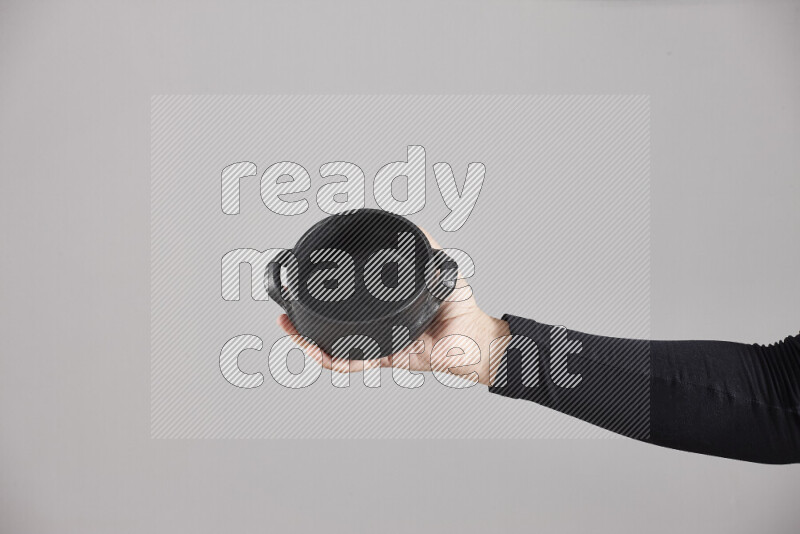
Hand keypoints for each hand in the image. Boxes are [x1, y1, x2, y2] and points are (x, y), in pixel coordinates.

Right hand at [276, 228, 509, 385]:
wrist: (476, 338)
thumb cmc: (462, 309)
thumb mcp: (441, 270)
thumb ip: (427, 248)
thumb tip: (414, 224)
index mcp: (384, 307)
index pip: (347, 304)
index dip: (323, 298)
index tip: (304, 284)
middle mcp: (377, 326)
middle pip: (331, 328)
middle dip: (303, 323)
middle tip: (284, 311)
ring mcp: (379, 343)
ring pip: (334, 348)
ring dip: (308, 340)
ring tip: (292, 328)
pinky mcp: (386, 358)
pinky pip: (355, 363)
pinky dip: (335, 360)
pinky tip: (320, 350)